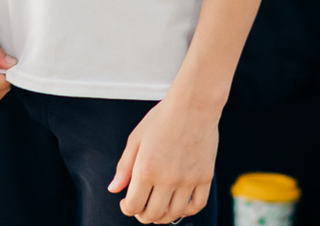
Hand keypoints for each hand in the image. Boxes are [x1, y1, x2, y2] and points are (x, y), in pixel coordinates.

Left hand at [109, 95, 217, 222]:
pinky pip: (197, 206)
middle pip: (153, 214)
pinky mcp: (205, 178)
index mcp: (146, 169)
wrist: (193, 105)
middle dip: (143, 215)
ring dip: (163, 216)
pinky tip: (179, 204)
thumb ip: (124, 167)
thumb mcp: (136, 139)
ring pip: (174, 214)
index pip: (134, 205)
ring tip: (158, 207)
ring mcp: (188, 180)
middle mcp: (167, 179)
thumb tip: (114, 189)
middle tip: (141, 207)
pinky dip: (186, 211)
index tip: (126, 204)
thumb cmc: (163, 118)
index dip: (127, 209)